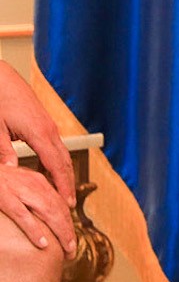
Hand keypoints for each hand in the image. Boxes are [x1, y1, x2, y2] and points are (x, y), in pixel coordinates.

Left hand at [0, 62, 71, 204]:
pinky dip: (55, 162)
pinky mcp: (43, 122)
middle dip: (68, 183)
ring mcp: (48, 125)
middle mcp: (49, 130)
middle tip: (68, 205)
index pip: (56, 166)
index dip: (62, 186)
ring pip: (61, 154)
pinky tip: (48, 170)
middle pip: (64, 161)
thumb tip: (12, 174)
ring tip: (62, 191)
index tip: (66, 203)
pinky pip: (54, 146)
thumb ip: (4, 152)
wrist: (0, 76)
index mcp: (40, 133)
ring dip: (63, 173)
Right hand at [0, 165, 72, 257]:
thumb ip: (28, 196)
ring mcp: (20, 190)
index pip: (60, 203)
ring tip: (67, 249)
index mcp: (37, 181)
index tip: (72, 239)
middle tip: (72, 251)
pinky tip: (43, 243)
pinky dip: (34, 230)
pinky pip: (22, 216)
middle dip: (69, 231)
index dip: (68, 222)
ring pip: (49, 213)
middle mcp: (34, 183)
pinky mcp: (4, 197)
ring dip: (61, 232)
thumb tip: (38, 215)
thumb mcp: (15, 183)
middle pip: (59, 210)